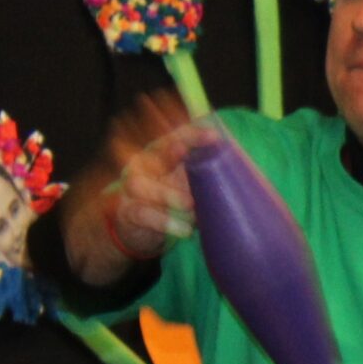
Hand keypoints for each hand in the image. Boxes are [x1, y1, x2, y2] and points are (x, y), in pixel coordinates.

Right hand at [66, 94, 215, 282]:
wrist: (135, 226)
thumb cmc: (168, 196)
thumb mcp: (185, 179)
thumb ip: (202, 167)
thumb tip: (233, 156)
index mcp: (161, 154)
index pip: (173, 137)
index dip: (191, 134)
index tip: (214, 135)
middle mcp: (143, 166)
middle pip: (151, 153)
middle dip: (169, 151)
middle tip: (184, 151)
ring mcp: (131, 189)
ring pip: (138, 184)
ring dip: (167, 194)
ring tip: (191, 206)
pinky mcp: (128, 212)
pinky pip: (141, 213)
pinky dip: (164, 221)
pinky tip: (185, 229)